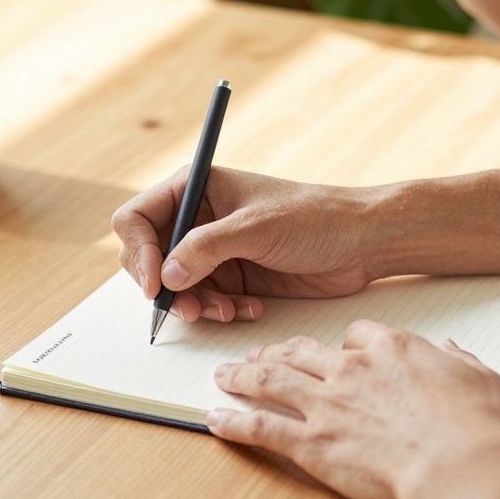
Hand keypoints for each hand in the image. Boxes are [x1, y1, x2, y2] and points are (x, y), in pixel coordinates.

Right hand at [112, 167, 376, 322]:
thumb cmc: (314, 218)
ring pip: (176, 286)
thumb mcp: (255, 228)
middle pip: (150, 256)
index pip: (138, 218)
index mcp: (196, 187)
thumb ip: (205, 249)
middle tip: (189, 308)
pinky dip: (219, 310)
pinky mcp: (233, 276)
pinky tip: (248, 308)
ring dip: (195, 304)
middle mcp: (198, 218)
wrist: (361, 243)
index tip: (156, 284)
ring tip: (226, 311)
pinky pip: (205, 300)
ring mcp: (214, 249)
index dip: (140, 252)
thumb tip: (165, 276)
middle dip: (165, 286)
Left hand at [206, 319, 499, 498]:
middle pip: (302, 351)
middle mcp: (351, 370)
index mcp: (393, 350)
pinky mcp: (310, 443)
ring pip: (271, 380)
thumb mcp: (481, 380)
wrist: (460, 468)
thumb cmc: (477, 430)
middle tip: (260, 355)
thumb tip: (453, 352)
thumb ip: (461, 361)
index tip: (340, 350)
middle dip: (277, 352)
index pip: (357, 334)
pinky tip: (216, 418)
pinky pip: (261, 427)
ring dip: (242, 376)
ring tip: (225, 374)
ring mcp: (326, 405)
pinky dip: (234, 422)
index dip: (344, 343)